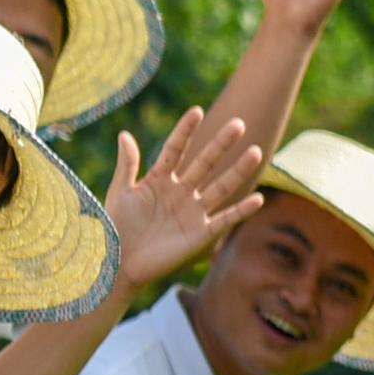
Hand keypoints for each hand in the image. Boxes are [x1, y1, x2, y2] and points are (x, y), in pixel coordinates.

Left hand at [96, 107, 270, 288]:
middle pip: (204, 163)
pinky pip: (225, 219)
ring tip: (255, 152)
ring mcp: (193, 211)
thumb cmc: (115, 227)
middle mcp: (181, 192)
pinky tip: (258, 198)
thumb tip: (124, 134)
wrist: (118, 263)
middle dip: (220, 144)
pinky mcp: (201, 234)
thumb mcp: (120, 193)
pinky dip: (241, 210)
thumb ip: (127, 165)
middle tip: (238, 123)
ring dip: (238, 171)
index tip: (197, 111)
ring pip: (221, 187)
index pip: (175, 149)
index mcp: (159, 179)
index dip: (185, 131)